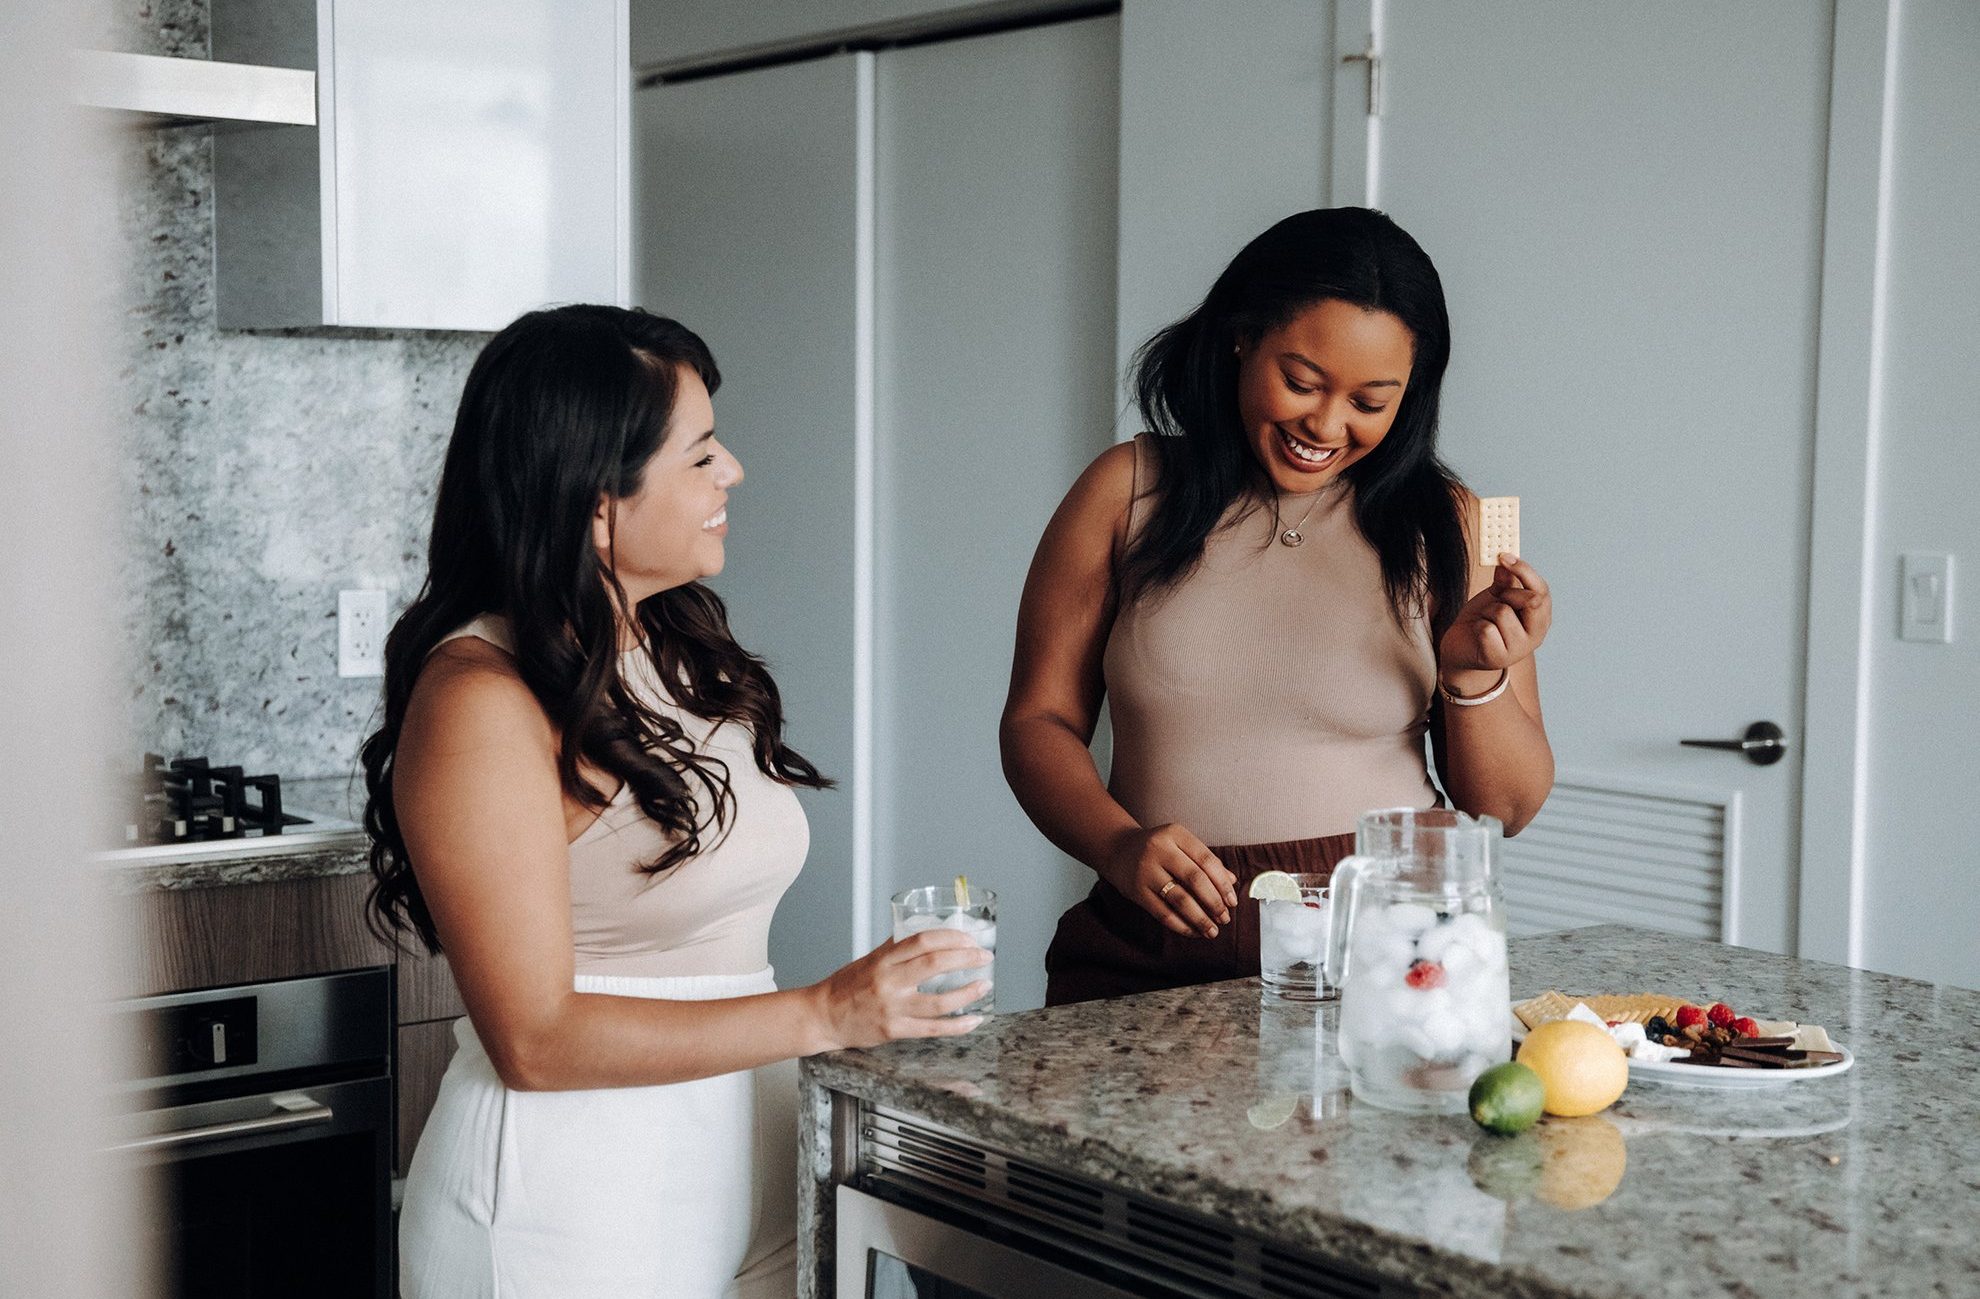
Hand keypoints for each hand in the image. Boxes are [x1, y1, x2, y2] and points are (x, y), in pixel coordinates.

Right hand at [807, 929, 993, 1051]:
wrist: (823, 1016)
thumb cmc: (846, 987)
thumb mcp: (870, 959)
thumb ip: (896, 948)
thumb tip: (923, 933)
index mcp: (884, 959)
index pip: (922, 940)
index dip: (950, 937)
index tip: (969, 939)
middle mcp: (888, 981)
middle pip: (934, 964)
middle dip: (965, 958)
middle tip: (984, 957)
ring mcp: (892, 1007)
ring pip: (938, 1001)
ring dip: (967, 994)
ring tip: (984, 986)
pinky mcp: (894, 1030)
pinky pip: (932, 1029)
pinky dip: (956, 1026)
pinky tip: (973, 1020)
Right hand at [1102, 823, 1236, 938]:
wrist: (1118, 849)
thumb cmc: (1159, 848)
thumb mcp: (1180, 845)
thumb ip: (1205, 860)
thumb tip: (1232, 881)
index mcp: (1175, 834)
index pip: (1206, 860)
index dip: (1223, 883)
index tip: (1233, 901)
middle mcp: (1159, 850)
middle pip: (1195, 879)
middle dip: (1214, 902)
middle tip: (1225, 918)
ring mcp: (1146, 870)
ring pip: (1180, 899)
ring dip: (1200, 918)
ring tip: (1212, 930)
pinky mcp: (1137, 891)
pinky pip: (1162, 913)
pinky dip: (1181, 925)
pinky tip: (1193, 931)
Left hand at [1439, 553, 1550, 688]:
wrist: (1461, 650)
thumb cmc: (1482, 622)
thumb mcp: (1496, 598)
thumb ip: (1505, 582)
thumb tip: (1506, 563)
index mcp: (1540, 618)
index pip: (1542, 591)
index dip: (1525, 571)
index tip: (1504, 555)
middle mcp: (1535, 635)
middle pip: (1532, 600)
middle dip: (1508, 593)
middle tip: (1496, 598)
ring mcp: (1518, 649)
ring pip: (1503, 612)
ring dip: (1487, 612)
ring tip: (1484, 621)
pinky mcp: (1497, 657)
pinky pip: (1486, 628)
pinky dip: (1477, 626)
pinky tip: (1477, 634)